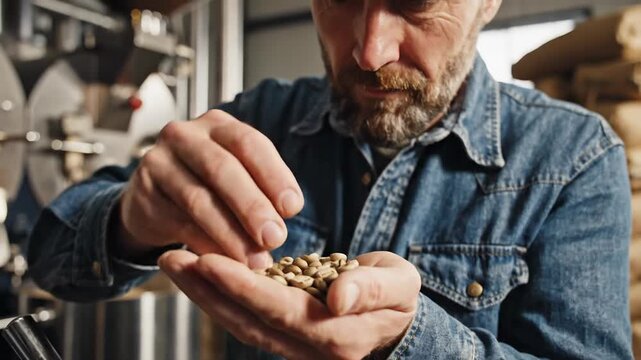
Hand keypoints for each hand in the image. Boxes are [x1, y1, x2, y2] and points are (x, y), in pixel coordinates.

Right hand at [116, 110, 303, 267]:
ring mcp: (158, 163)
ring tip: (254, 259)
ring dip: (230, 234)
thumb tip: (285, 213)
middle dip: (252, 207)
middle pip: (222, 169)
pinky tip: (225, 262)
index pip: (249, 143)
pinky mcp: (143, 195)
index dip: (274, 175)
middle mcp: (185, 136)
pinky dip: (205, 245)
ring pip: (198, 200)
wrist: (154, 198)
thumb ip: (261, 188)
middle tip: (275, 238)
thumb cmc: (208, 185)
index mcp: (217, 126)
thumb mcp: (237, 176)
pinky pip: (178, 223)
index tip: (293, 207)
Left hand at [159, 250, 421, 359]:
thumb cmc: (400, 298)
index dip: (243, 288)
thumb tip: (338, 297)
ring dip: (204, 293)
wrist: (397, 320)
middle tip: (171, 258)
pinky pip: (245, 317)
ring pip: (239, 321)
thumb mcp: (400, 286)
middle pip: (247, 321)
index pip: (279, 311)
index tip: (208, 260)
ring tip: (173, 262)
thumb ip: (372, 290)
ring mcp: (293, 345)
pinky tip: (200, 273)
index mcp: (336, 335)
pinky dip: (219, 295)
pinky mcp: (284, 334)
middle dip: (207, 290)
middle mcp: (308, 348)